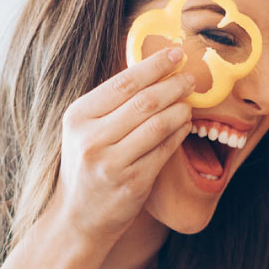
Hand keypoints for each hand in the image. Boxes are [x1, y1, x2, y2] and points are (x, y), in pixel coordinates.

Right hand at [46, 47, 195, 244]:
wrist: (78, 216)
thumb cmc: (87, 165)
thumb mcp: (85, 129)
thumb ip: (112, 102)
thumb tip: (153, 68)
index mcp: (77, 117)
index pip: (123, 82)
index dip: (155, 65)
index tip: (176, 53)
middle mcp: (91, 139)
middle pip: (145, 101)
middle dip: (174, 84)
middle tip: (191, 77)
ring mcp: (111, 163)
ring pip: (159, 124)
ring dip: (181, 109)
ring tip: (189, 101)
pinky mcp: (132, 183)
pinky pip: (164, 150)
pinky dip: (179, 133)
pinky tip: (185, 125)